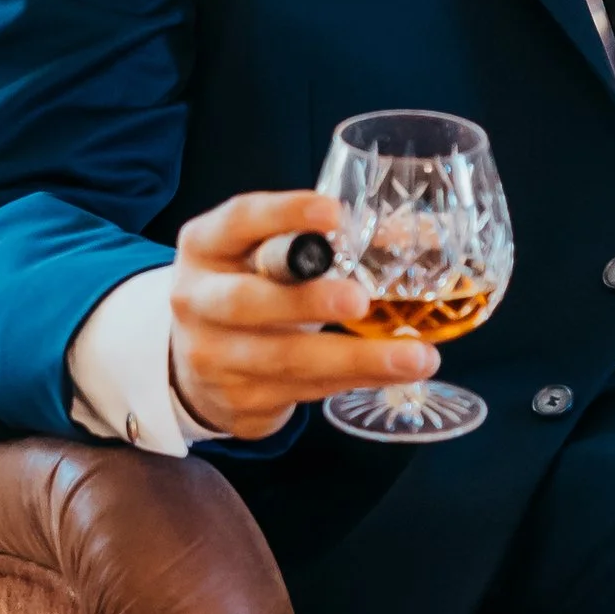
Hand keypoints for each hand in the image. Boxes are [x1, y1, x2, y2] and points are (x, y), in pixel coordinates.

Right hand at [166, 189, 438, 439]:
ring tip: (417, 357)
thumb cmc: (250, 292)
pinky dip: (358, 379)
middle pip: (247, 301)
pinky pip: (307, 390)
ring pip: (286, 359)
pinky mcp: (239, 401)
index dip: (284, 215)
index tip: (334, 213)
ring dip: (357, 358)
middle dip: (306, 301)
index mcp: (205, 247)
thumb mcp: (261, 259)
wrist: (200, 368)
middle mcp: (197, 301)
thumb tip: (405, 236)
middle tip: (359, 300)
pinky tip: (396, 372)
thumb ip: (312, 245)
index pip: (239, 221)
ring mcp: (213, 357)